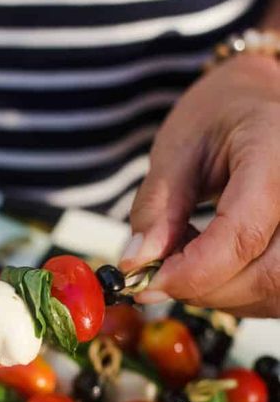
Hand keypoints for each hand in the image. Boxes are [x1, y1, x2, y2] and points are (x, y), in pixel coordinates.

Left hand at [119, 53, 279, 317]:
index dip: (193, 271)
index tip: (147, 281)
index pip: (243, 233)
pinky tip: (210, 267)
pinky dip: (235, 294)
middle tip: (157, 277)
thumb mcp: (178, 148)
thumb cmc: (221, 118)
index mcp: (277, 151)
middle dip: (203, 289)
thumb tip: (136, 264)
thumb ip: (157, 208)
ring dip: (218, 295)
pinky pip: (276, 293)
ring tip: (184, 262)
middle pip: (266, 275)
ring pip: (273, 292)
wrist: (260, 106)